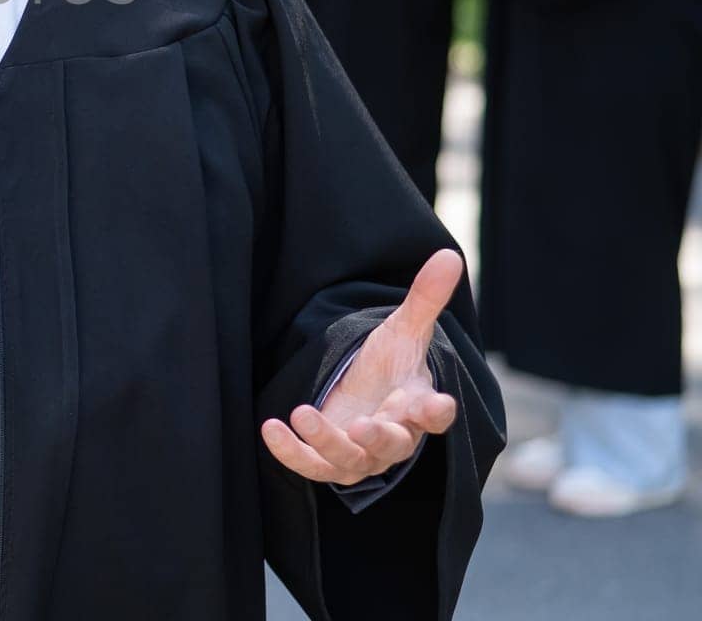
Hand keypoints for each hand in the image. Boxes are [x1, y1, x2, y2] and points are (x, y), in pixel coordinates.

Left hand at [261, 249, 462, 486]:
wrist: (363, 392)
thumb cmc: (390, 366)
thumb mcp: (403, 329)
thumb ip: (424, 298)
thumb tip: (449, 255)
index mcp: (418, 406)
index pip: (435, 415)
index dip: (436, 412)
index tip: (437, 404)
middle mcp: (395, 436)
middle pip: (394, 446)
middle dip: (379, 437)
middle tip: (361, 426)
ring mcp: (362, 454)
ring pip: (350, 459)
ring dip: (326, 441)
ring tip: (302, 413)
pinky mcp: (330, 461)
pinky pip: (311, 465)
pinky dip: (292, 453)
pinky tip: (270, 428)